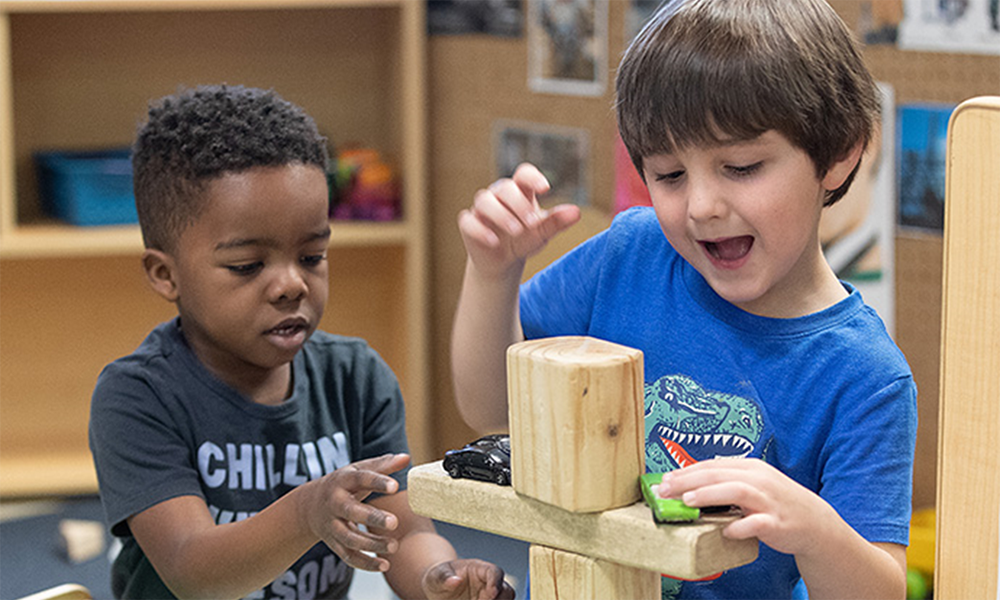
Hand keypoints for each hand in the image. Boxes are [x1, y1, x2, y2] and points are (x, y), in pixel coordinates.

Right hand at [298, 453, 410, 571]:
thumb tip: (406, 457)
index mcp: (343, 480)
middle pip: (351, 511)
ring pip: (350, 538)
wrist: (310, 505)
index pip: (361, 478)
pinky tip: (384, 565)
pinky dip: (365, 563)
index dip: (378, 482)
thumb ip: (383, 465)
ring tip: (394, 546)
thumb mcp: (359, 470)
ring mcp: (333, 525)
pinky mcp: (334, 544)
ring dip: (371, 544)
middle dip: (372, 517)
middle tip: (394, 522)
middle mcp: (335, 503)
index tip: (395, 486)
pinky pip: (348, 556)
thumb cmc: (344, 484)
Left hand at [422, 559, 515, 599]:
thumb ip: (444, 577)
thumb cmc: (438, 577)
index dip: (496, 582)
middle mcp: (488, 583)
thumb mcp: (436, 576)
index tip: (491, 594)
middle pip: (506, 590)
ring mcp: (490, 596)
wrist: (439, 588)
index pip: (495, 572)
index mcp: (479, 568)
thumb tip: (455, 581)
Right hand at [458, 163, 580, 278]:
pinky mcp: (469, 225)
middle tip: (532, 223)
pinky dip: (480, 230)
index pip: (524, 174)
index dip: (533, 177)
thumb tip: (576, 212)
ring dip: (500, 214)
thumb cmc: (525, 239)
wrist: (504, 261)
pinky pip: (468, 221)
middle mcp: (499, 195)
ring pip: (484, 200)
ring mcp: (481, 209)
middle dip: (519, 204)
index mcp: (520, 191)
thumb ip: (557, 221)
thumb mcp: (542, 232)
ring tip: (516, 230)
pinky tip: (494, 242)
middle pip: (505, 187)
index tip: (545, 188)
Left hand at [657, 458, 838, 557]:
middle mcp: (759, 479)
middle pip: (719, 474)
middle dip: (689, 480)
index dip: (686, 471)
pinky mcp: (777, 522)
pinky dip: (740, 526)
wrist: (815, 522)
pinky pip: (756, 523)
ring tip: (688, 501)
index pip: (713, 465)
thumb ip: (726, 483)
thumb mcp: (753, 485)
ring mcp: (769, 500)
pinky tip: (725, 530)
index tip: (665, 479)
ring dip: (709, 494)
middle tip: (666, 489)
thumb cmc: (776, 503)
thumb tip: (689, 485)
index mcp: (750, 467)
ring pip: (737, 491)